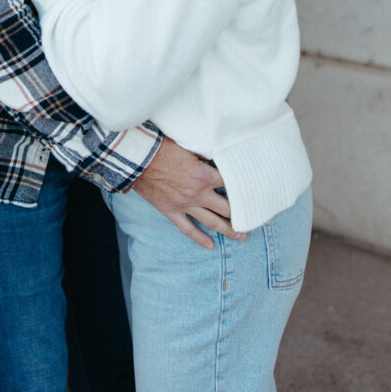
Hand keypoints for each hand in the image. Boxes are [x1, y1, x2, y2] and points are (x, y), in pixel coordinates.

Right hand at [133, 137, 247, 249]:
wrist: (136, 160)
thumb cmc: (161, 148)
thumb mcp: (187, 146)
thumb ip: (204, 154)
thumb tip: (218, 156)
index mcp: (204, 175)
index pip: (231, 183)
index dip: (243, 186)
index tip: (254, 190)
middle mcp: (198, 193)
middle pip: (227, 208)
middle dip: (242, 214)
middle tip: (254, 220)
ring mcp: (185, 205)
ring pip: (212, 222)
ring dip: (228, 230)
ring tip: (242, 237)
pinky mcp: (171, 212)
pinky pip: (188, 229)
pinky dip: (200, 238)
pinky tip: (210, 245)